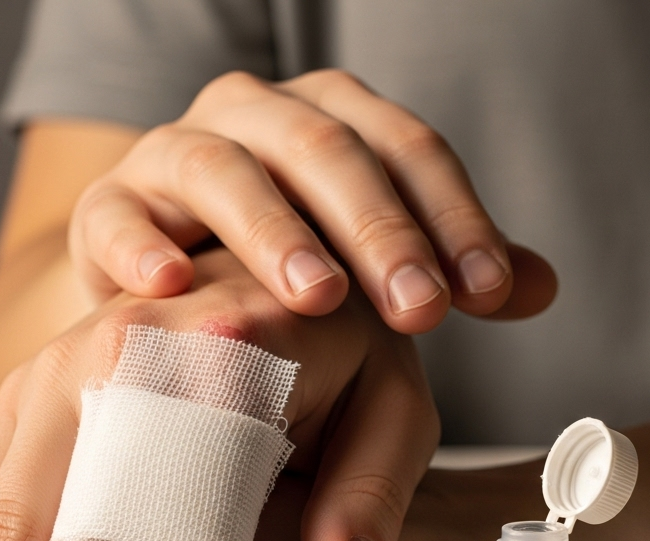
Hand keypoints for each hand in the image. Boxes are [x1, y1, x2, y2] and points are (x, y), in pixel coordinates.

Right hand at [68, 69, 556, 332]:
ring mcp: (175, 156)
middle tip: (420, 311)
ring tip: (319, 298)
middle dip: (379, 231)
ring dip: (275, 231)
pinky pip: (117, 215)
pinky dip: (141, 245)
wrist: (169, 280)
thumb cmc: (283, 272)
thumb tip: (538, 287)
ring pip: (224, 169)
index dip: (453, 217)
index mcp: (332, 123)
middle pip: (325, 152)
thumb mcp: (373, 262)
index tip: (490, 293)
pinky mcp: (110, 207)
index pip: (407, 151)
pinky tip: (173, 289)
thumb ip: (447, 266)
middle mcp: (256, 121)